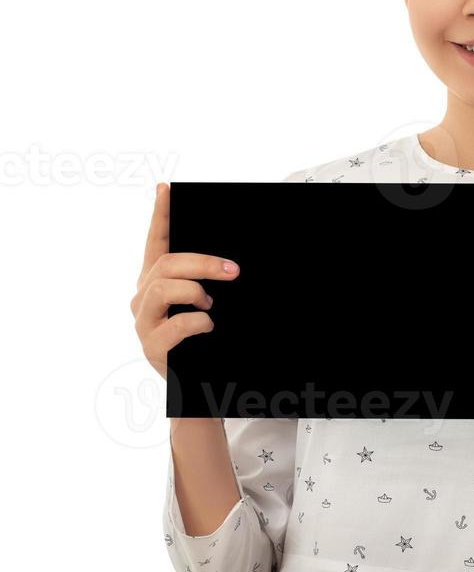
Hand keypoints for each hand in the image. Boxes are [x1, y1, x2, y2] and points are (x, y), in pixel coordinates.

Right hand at [129, 182, 240, 380]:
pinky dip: (197, 322)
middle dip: (202, 262)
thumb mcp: (205, 301)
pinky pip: (174, 324)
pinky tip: (208, 326)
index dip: (159, 214)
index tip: (165, 188)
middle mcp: (144, 297)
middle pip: (166, 263)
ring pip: (164, 287)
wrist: (201, 383)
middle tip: (232, 270)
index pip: (155, 241)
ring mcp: (143, 322)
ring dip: (196, 291)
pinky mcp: (151, 347)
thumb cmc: (206, 337)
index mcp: (157, 280)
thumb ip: (207, 279)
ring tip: (211, 305)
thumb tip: (231, 261)